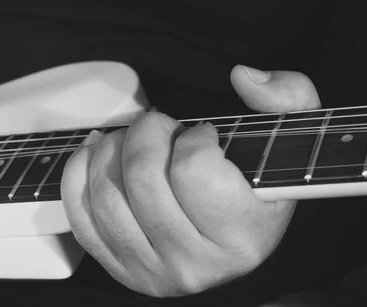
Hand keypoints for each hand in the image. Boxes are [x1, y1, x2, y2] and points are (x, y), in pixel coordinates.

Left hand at [61, 65, 320, 296]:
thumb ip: (287, 98)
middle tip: (159, 126)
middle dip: (146, 131)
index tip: (201, 137)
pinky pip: (80, 216)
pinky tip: (98, 154)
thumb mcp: (286, 140)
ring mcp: (150, 270)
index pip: (193, 169)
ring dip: (111, 149)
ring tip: (131, 140)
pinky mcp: (117, 267)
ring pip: (107, 195)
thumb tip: (244, 78)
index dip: (193, 138)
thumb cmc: (250, 190)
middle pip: (143, 178)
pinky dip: (80, 173)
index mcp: (241, 237)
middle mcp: (194, 265)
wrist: (229, 236)